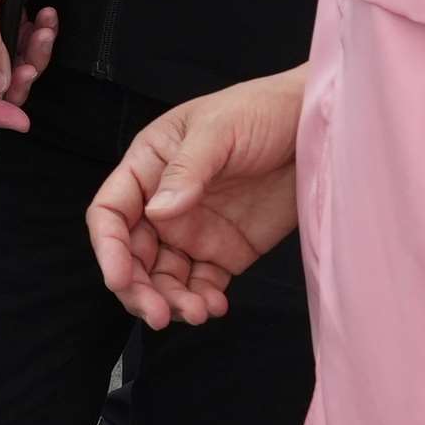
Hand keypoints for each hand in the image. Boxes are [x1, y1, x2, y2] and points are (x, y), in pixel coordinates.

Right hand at [83, 69, 304, 324]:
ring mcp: (194, 230)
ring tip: (197, 312)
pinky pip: (203, 285)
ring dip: (171, 302)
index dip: (108, 248)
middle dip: (138, 289)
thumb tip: (158, 212)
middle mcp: (163, 204)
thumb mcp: (218, 129)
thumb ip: (186, 170)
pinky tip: (214, 306)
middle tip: (158, 314)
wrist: (316, 128)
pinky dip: (202, 301)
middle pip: (133, 256)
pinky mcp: (225, 250)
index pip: (111, 213)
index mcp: (148, 167)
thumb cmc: (261, 110)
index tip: (119, 279)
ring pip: (165, 278)